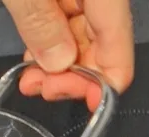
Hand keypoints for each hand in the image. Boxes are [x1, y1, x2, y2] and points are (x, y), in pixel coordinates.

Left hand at [2, 0, 133, 109]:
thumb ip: (41, 24)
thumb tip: (59, 64)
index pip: (118, 51)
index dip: (101, 85)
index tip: (75, 100)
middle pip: (103, 49)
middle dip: (72, 76)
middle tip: (40, 87)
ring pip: (83, 41)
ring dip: (57, 66)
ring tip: (30, 78)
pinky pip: (68, 26)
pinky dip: (51, 46)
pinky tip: (34, 60)